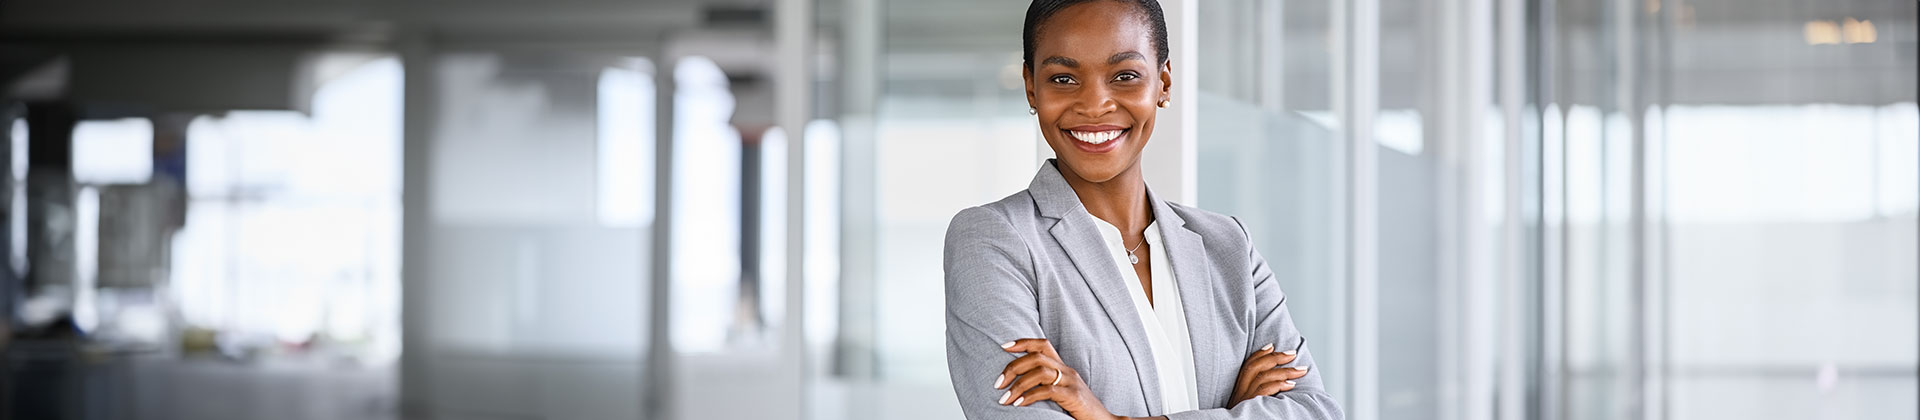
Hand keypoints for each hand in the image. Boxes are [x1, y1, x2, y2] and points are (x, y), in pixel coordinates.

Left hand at [994, 338, 1157, 419]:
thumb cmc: (1079, 410)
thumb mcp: (1061, 393)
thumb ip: (1044, 386)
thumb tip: (1016, 386)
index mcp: (1063, 367)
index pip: (1042, 344)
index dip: (1022, 342)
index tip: (1003, 346)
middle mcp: (1067, 370)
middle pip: (1036, 357)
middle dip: (1013, 368)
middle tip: (997, 383)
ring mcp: (1071, 382)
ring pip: (1040, 372)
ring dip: (1018, 385)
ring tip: (1004, 399)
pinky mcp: (1074, 396)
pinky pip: (1048, 391)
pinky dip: (1029, 397)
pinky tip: (1019, 404)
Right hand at [1228, 340, 1310, 406]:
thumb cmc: (1245, 416)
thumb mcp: (1247, 403)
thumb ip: (1257, 391)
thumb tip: (1280, 382)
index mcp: (1238, 389)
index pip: (1248, 365)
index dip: (1260, 354)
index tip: (1272, 345)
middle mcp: (1239, 391)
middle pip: (1255, 367)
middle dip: (1276, 357)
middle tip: (1293, 354)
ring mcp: (1245, 398)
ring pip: (1263, 377)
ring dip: (1284, 371)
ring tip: (1301, 370)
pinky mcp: (1250, 405)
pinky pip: (1264, 391)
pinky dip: (1279, 385)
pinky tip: (1291, 385)